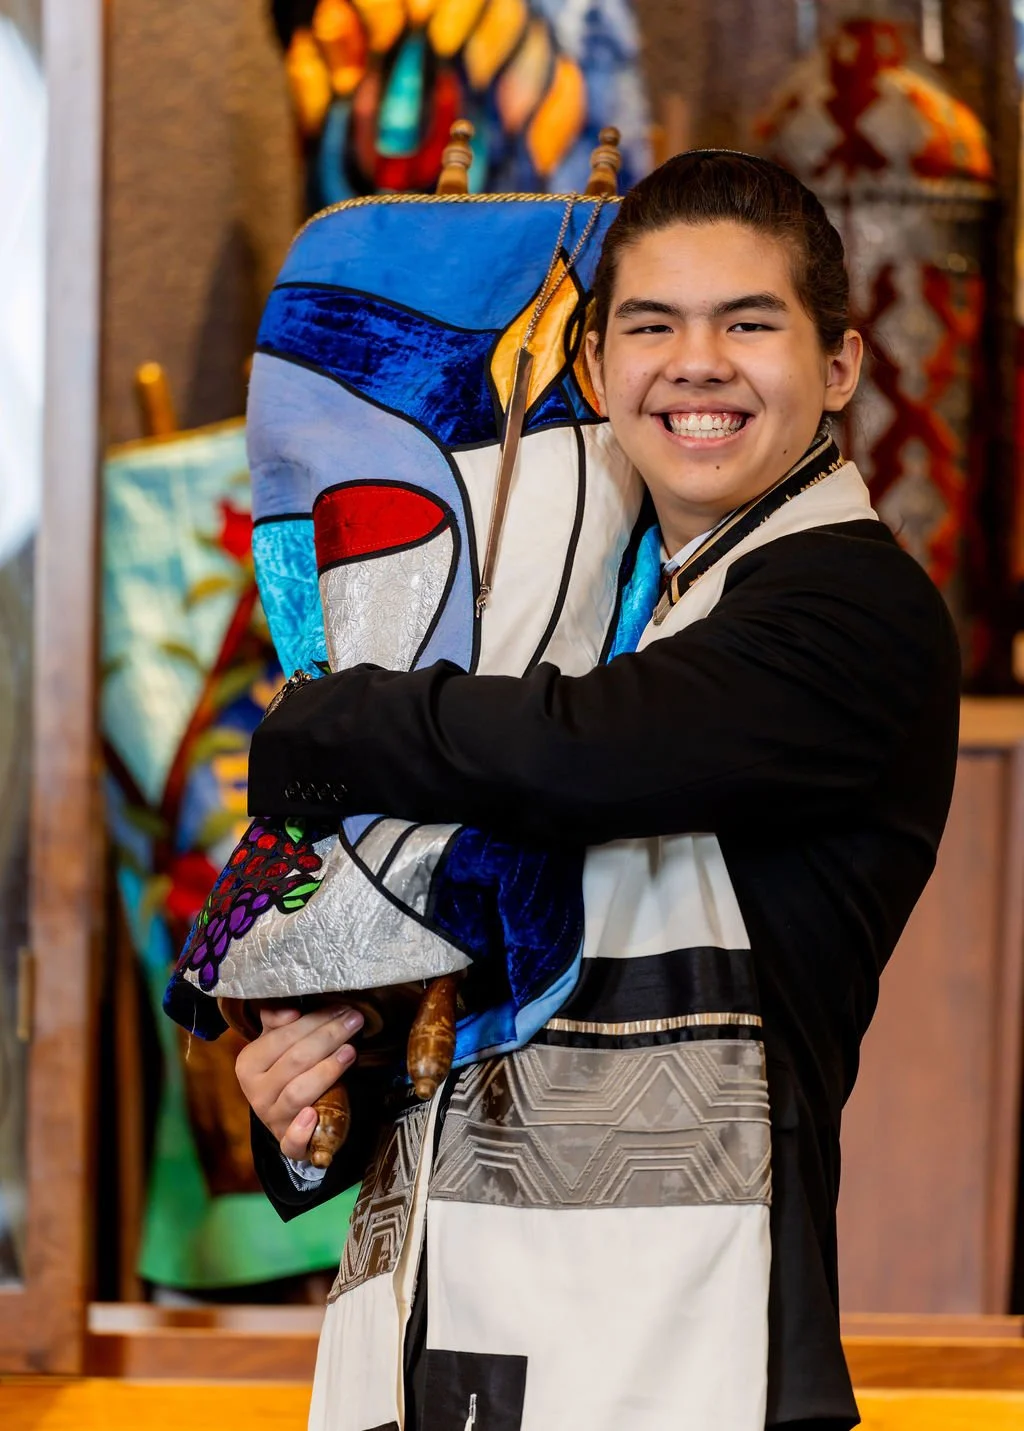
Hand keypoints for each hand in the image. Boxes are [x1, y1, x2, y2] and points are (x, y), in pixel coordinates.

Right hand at [234, 1001, 363, 1160]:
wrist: (286, 1113)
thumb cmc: (286, 1069)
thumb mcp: (277, 1041)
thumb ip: (278, 1020)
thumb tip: (289, 1011)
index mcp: (248, 1064)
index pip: (283, 1037)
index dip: (315, 1020)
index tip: (341, 1008)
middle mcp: (256, 1094)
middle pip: (296, 1061)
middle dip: (328, 1037)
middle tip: (354, 1021)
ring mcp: (271, 1120)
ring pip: (298, 1094)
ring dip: (326, 1071)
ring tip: (350, 1051)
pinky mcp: (287, 1144)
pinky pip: (291, 1142)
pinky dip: (302, 1131)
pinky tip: (314, 1115)